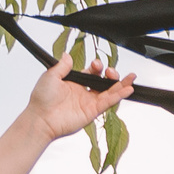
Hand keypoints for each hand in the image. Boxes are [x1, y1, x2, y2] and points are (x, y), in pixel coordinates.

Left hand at [22, 58, 136, 144]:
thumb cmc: (42, 99)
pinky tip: (128, 89)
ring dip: (121, 84)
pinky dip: (119, 96)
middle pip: (103, 82)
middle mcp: (83, 92)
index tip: (96, 64)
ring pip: (109, 92)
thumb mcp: (51, 76)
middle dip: (110, 74)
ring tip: (131, 77)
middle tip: (111, 71)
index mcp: (74, 82)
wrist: (41, 117)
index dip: (96, 67)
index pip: (91, 73)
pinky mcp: (93, 111)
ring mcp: (89, 102)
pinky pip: (109, 102)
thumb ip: (62, 66)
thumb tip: (68, 55)